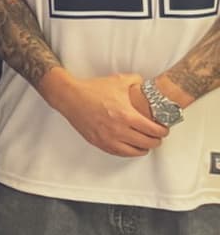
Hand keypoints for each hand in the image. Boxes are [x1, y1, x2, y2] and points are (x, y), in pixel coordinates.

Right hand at [45, 71, 167, 156]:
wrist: (70, 97)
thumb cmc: (93, 89)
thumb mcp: (119, 80)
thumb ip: (137, 81)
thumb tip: (148, 84)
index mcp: (126, 115)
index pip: (153, 130)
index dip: (163, 131)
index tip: (164, 129)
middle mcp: (118, 130)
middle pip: (147, 143)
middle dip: (156, 140)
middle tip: (158, 136)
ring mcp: (107, 138)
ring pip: (134, 152)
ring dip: (144, 149)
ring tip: (147, 143)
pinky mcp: (99, 142)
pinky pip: (119, 153)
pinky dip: (129, 152)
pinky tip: (132, 147)